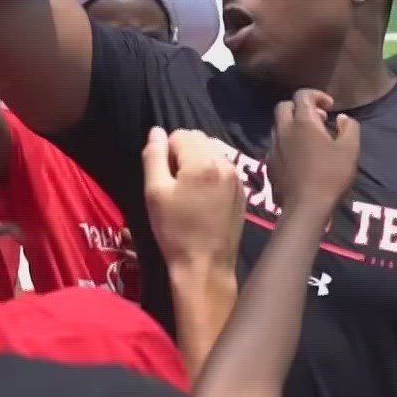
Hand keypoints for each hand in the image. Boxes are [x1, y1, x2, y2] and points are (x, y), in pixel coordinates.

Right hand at [142, 128, 243, 281]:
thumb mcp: (155, 193)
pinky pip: (224, 169)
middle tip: (174, 184)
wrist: (205, 265)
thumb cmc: (175, 231)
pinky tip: (204, 199)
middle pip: (199, 139)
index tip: (163, 177)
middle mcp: (225, 163)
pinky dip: (211, 174)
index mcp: (203, 161)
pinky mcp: (242, 192)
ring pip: (213, 152)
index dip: (166, 152)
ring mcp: (237, 178)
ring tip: (189, 192)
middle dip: (183, 153)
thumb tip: (156, 131)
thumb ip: (153, 157)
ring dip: (198, 162)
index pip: (180, 134)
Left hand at [266, 90, 359, 216]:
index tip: (329, 107)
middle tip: (318, 120)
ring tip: (310, 139)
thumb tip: (343, 118)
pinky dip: (287, 142)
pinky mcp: (270, 164)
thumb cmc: (331, 175)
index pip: (302, 95)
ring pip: (278, 126)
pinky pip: (276, 145)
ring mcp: (273, 147)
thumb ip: (350, 127)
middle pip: (284, 106)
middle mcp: (284, 130)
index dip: (316, 95)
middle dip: (300, 107)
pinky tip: (300, 157)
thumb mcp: (350, 149)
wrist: (306, 207)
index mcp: (303, 122)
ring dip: (292, 125)